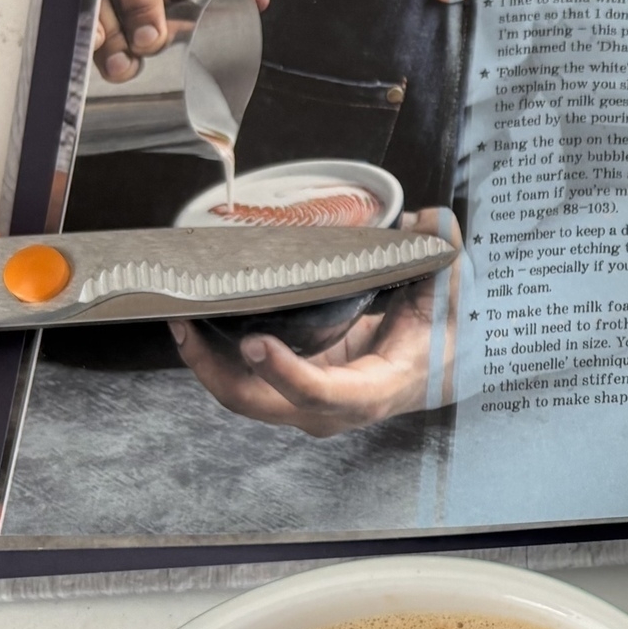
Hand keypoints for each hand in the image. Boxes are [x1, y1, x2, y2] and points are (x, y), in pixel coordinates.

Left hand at [171, 210, 461, 437]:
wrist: (435, 371)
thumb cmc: (437, 339)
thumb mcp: (446, 297)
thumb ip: (439, 257)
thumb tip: (428, 220)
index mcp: (373, 391)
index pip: (322, 394)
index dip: (285, 373)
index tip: (254, 342)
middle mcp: (332, 409)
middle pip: (259, 403)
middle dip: (214, 369)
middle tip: (188, 323)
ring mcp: (304, 403)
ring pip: (241, 395)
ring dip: (205, 363)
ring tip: (181, 317)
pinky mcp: (289, 388)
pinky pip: (242, 382)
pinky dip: (215, 357)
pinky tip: (198, 323)